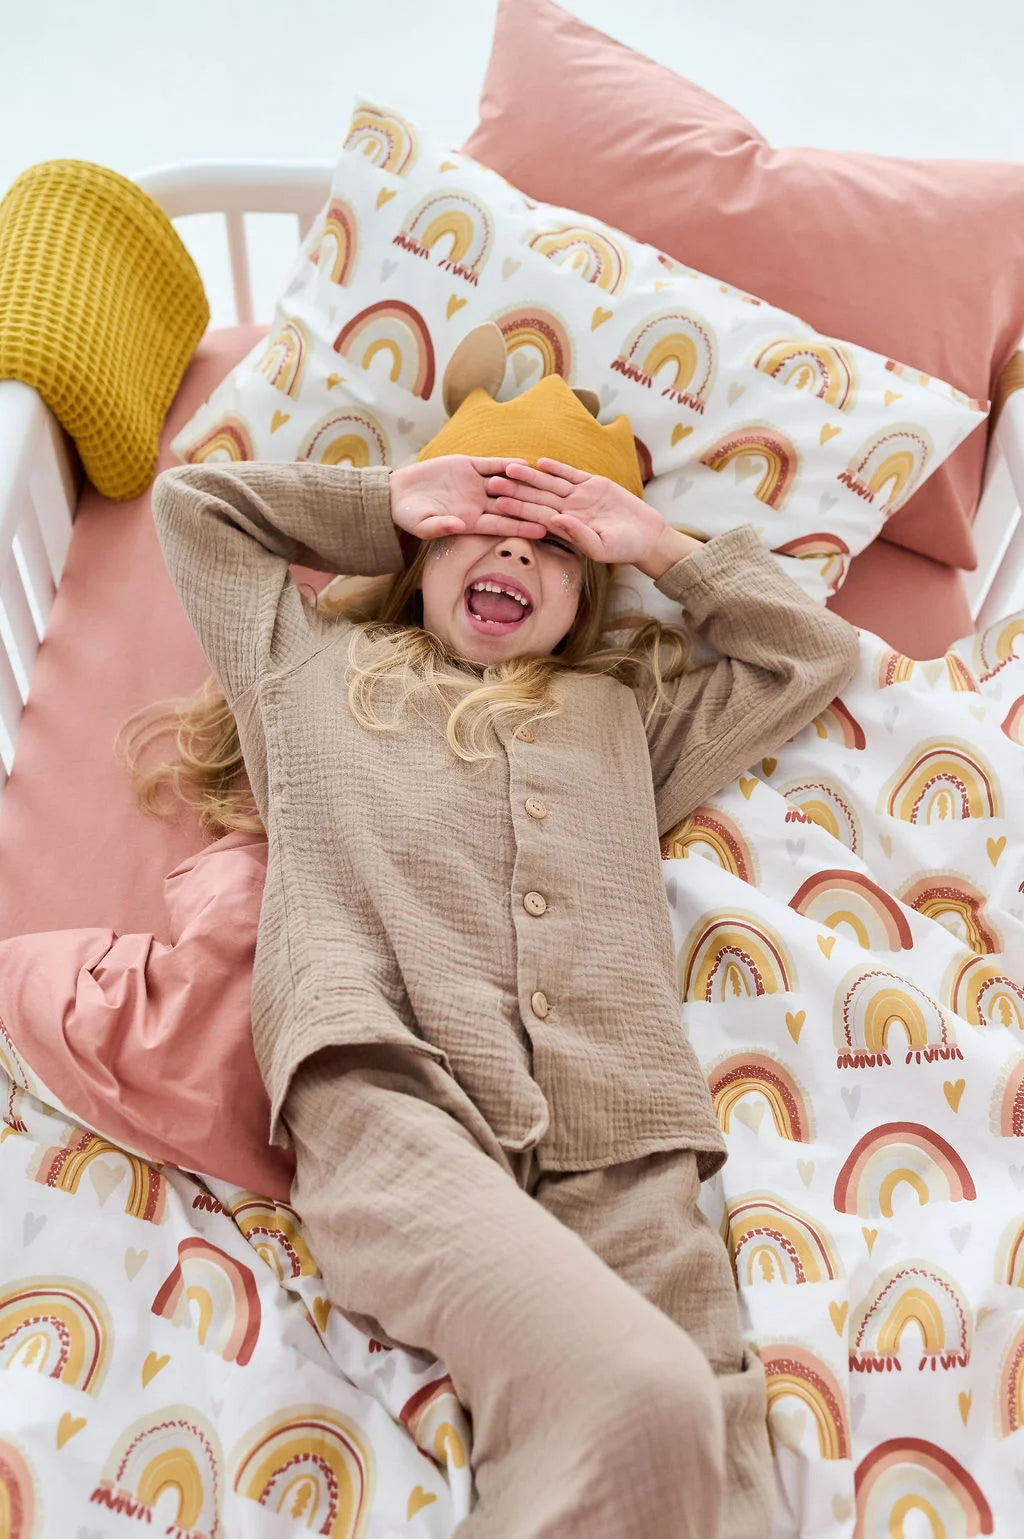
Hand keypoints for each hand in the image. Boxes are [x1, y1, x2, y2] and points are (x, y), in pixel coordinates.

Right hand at [389, 455, 548, 542]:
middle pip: (512, 505)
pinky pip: (492, 464)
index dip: (523, 526)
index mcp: (471, 522)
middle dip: (534, 507)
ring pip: (506, 484)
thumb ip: (440, 527)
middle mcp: (478, 504)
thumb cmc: (410, 517)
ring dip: (526, 484)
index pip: (503, 525)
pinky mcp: (468, 465)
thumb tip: (457, 526)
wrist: (398, 494)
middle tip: (559, 509)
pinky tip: (526, 463)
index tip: (544, 530)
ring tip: (550, 485)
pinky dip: (507, 463)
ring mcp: (475, 484)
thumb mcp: (422, 525)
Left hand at [484, 458, 666, 566]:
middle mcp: (569, 511)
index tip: (497, 502)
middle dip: (515, 490)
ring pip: (550, 484)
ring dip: (530, 476)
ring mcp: (580, 497)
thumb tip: (554, 521)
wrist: (647, 536)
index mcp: (566, 528)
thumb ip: (577, 535)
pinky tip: (540, 462)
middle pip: (537, 498)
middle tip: (492, 481)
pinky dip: (557, 468)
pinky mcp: (594, 485)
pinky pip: (571, 475)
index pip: (536, 516)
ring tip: (509, 467)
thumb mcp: (601, 547)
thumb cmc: (624, 548)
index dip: (517, 509)